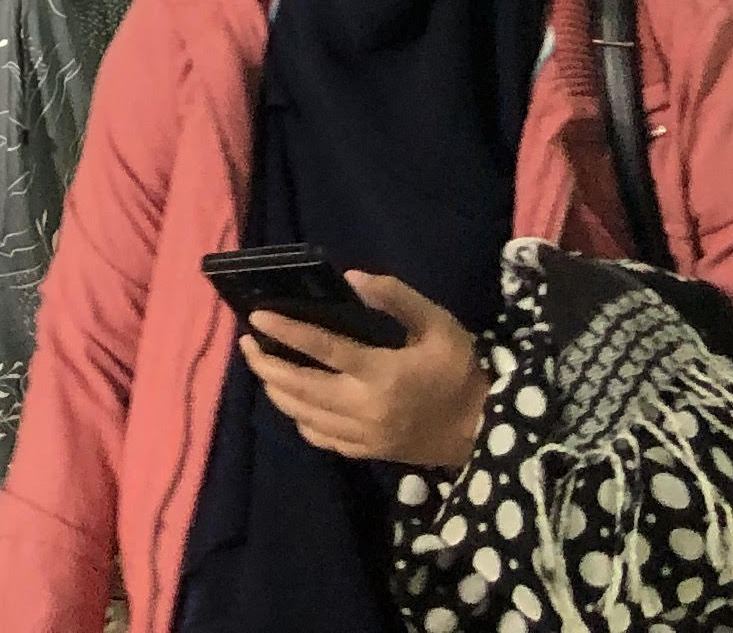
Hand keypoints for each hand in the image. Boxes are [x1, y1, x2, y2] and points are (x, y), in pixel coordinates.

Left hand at [242, 271, 486, 470]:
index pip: (322, 349)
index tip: (257, 316)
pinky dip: (299, 419)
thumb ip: (396, 298)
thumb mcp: (437, 324)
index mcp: (382, 373)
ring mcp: (364, 435)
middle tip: (247, 342)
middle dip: (267, 364)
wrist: (485, 429)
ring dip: (277, 391)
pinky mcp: (368, 453)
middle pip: (301, 387)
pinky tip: (292, 402)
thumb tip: (352, 279)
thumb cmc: (460, 370)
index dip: (286, 331)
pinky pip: (321, 438)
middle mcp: (365, 407)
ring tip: (262, 367)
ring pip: (304, 415)